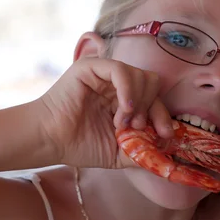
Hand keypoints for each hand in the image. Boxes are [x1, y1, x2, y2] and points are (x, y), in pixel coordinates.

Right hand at [37, 57, 173, 168]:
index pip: (155, 98)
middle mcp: (117, 84)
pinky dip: (128, 90)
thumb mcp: (120, 152)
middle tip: (138, 128)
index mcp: (125, 100)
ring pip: (140, 75)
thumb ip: (143, 149)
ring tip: (122, 123)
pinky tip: (123, 110)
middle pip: (152, 83)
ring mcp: (105, 74)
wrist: (50, 141)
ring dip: (138, 102)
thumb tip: (169, 150)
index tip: (165, 134)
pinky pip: (121, 70)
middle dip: (154, 107)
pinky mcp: (92, 67)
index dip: (163, 115)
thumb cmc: (79, 145)